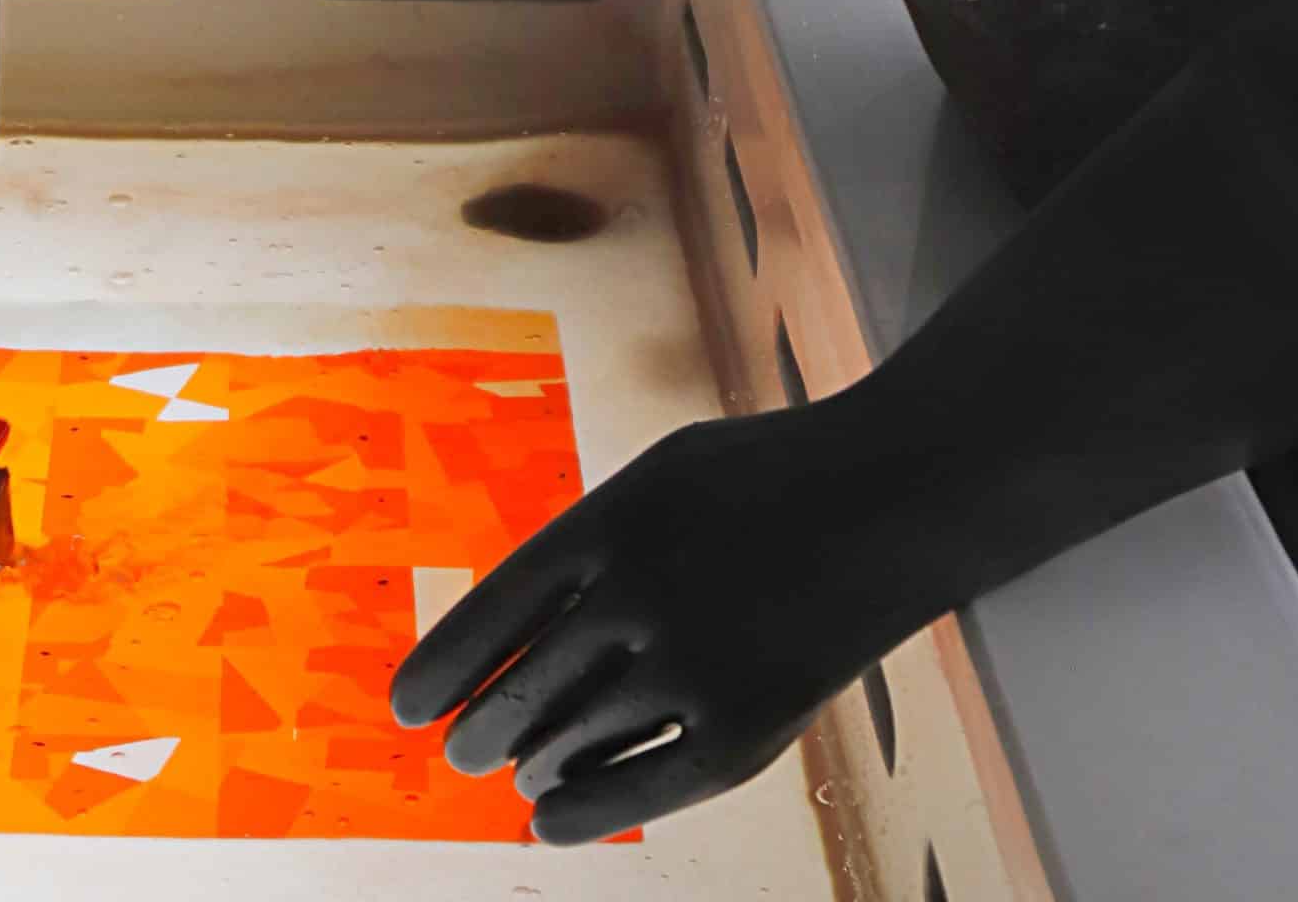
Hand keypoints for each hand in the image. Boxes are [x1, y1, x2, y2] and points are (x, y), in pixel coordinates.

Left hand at [391, 408, 921, 844]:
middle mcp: (639, 595)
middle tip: (460, 753)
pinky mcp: (750, 727)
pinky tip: (547, 819)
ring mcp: (695, 665)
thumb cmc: (762, 478)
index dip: (442, 667)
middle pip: (524, 690)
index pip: (493, 611)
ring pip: (578, 742)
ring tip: (515, 770)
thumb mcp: (656, 477)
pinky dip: (587, 809)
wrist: (892, 494)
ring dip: (533, 764)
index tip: (405, 709)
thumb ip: (588, 542)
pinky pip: (645, 788)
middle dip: (480, 731)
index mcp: (608, 521)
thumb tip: (515, 624)